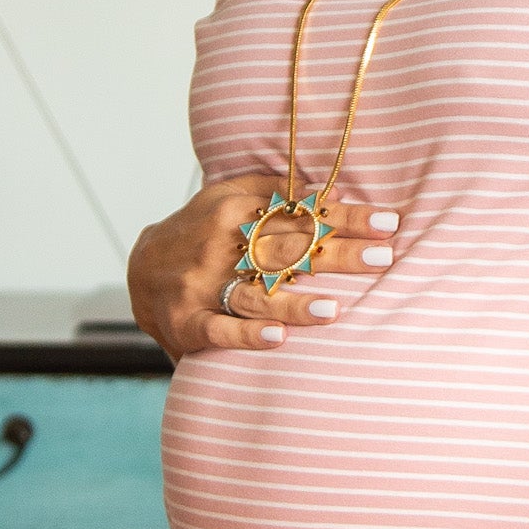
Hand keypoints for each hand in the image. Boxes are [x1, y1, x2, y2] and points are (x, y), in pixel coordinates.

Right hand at [127, 175, 400, 360]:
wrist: (139, 269)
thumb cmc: (200, 230)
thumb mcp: (231, 197)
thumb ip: (278, 193)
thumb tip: (335, 188)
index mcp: (237, 211)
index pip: (302, 214)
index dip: (347, 217)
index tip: (389, 223)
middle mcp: (222, 246)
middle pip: (288, 251)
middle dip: (339, 254)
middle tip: (384, 258)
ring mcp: (204, 285)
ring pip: (256, 294)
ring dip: (296, 304)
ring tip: (335, 310)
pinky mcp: (188, 322)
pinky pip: (219, 330)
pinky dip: (246, 336)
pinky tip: (277, 340)